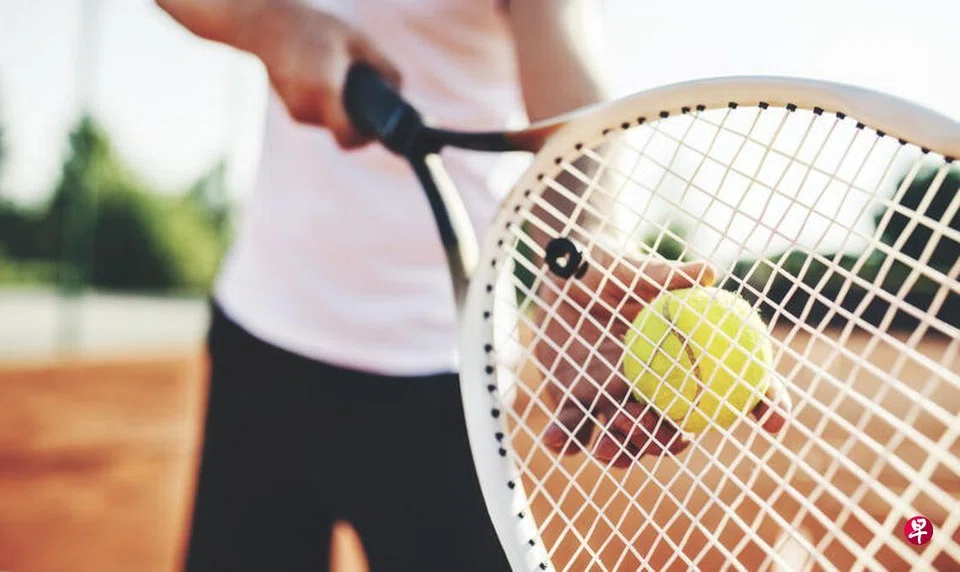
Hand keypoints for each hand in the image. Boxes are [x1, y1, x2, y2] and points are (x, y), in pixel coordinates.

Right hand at [246, 3, 400, 147]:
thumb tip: (399, 92)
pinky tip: (331, 81)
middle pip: (346, 130)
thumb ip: (383, 67)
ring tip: (346, 81)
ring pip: (335, 124)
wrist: (263, 25)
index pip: (348, 137)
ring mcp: (298, 113)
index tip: (378, 126)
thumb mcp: (356, 40)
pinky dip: (332, 105)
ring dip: (346, 110)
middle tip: (370, 95)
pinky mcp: (294, 112)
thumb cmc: (312, 28)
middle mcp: (308, 108)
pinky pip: (324, 117)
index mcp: (324, 90)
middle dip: (360, 118)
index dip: (367, 138)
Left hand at [534, 248, 790, 467]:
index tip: (775, 416)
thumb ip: (669, 276)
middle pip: (673, 433)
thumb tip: (708, 273)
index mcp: (686, 365)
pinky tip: (558, 440)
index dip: (765, 404)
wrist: (567, 272)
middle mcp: (654, 393)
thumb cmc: (614, 269)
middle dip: (666, 440)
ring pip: (624, 443)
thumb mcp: (637, 269)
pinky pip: (572, 430)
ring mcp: (613, 404)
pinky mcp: (574, 404)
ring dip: (619, 451)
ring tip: (605, 443)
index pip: (738, 390)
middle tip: (652, 426)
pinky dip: (566, 439)